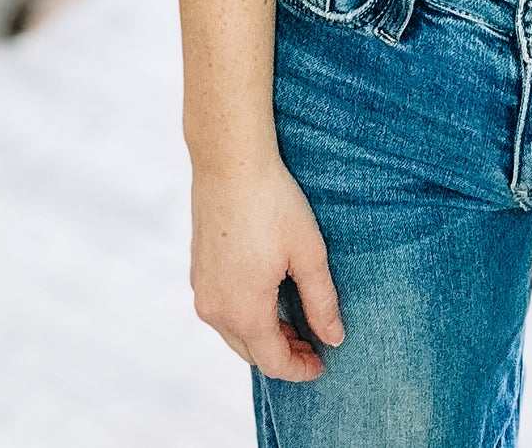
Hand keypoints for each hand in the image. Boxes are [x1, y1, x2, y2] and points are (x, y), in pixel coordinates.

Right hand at [189, 156, 344, 381]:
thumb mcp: (308, 254)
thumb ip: (322, 302)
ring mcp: (201, 290)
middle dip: (283, 354)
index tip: (322, 362)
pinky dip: (245, 314)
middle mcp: (215, 310)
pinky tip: (267, 293)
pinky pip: (222, 308)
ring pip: (233, 332)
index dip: (300, 369)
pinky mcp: (197, 270)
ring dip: (263, 334)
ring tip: (294, 318)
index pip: (274, 363)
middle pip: (251, 352)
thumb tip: (334, 338)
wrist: (230, 162)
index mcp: (244, 312)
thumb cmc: (272, 203)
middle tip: (313, 341)